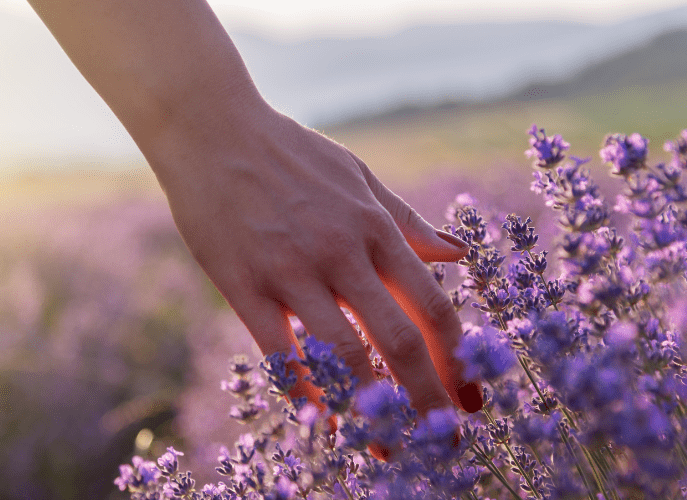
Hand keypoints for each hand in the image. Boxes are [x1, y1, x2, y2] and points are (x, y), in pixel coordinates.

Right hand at [150, 99, 482, 416]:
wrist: (214, 129)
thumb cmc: (291, 154)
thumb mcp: (360, 176)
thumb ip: (408, 221)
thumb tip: (461, 254)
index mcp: (376, 227)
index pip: (433, 306)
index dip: (459, 360)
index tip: (472, 400)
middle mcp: (342, 252)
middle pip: (401, 340)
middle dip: (429, 400)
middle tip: (445, 444)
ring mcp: (292, 270)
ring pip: (345, 354)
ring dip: (372, 409)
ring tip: (389, 449)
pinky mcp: (244, 285)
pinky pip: (280, 352)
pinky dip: (304, 392)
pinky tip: (322, 423)